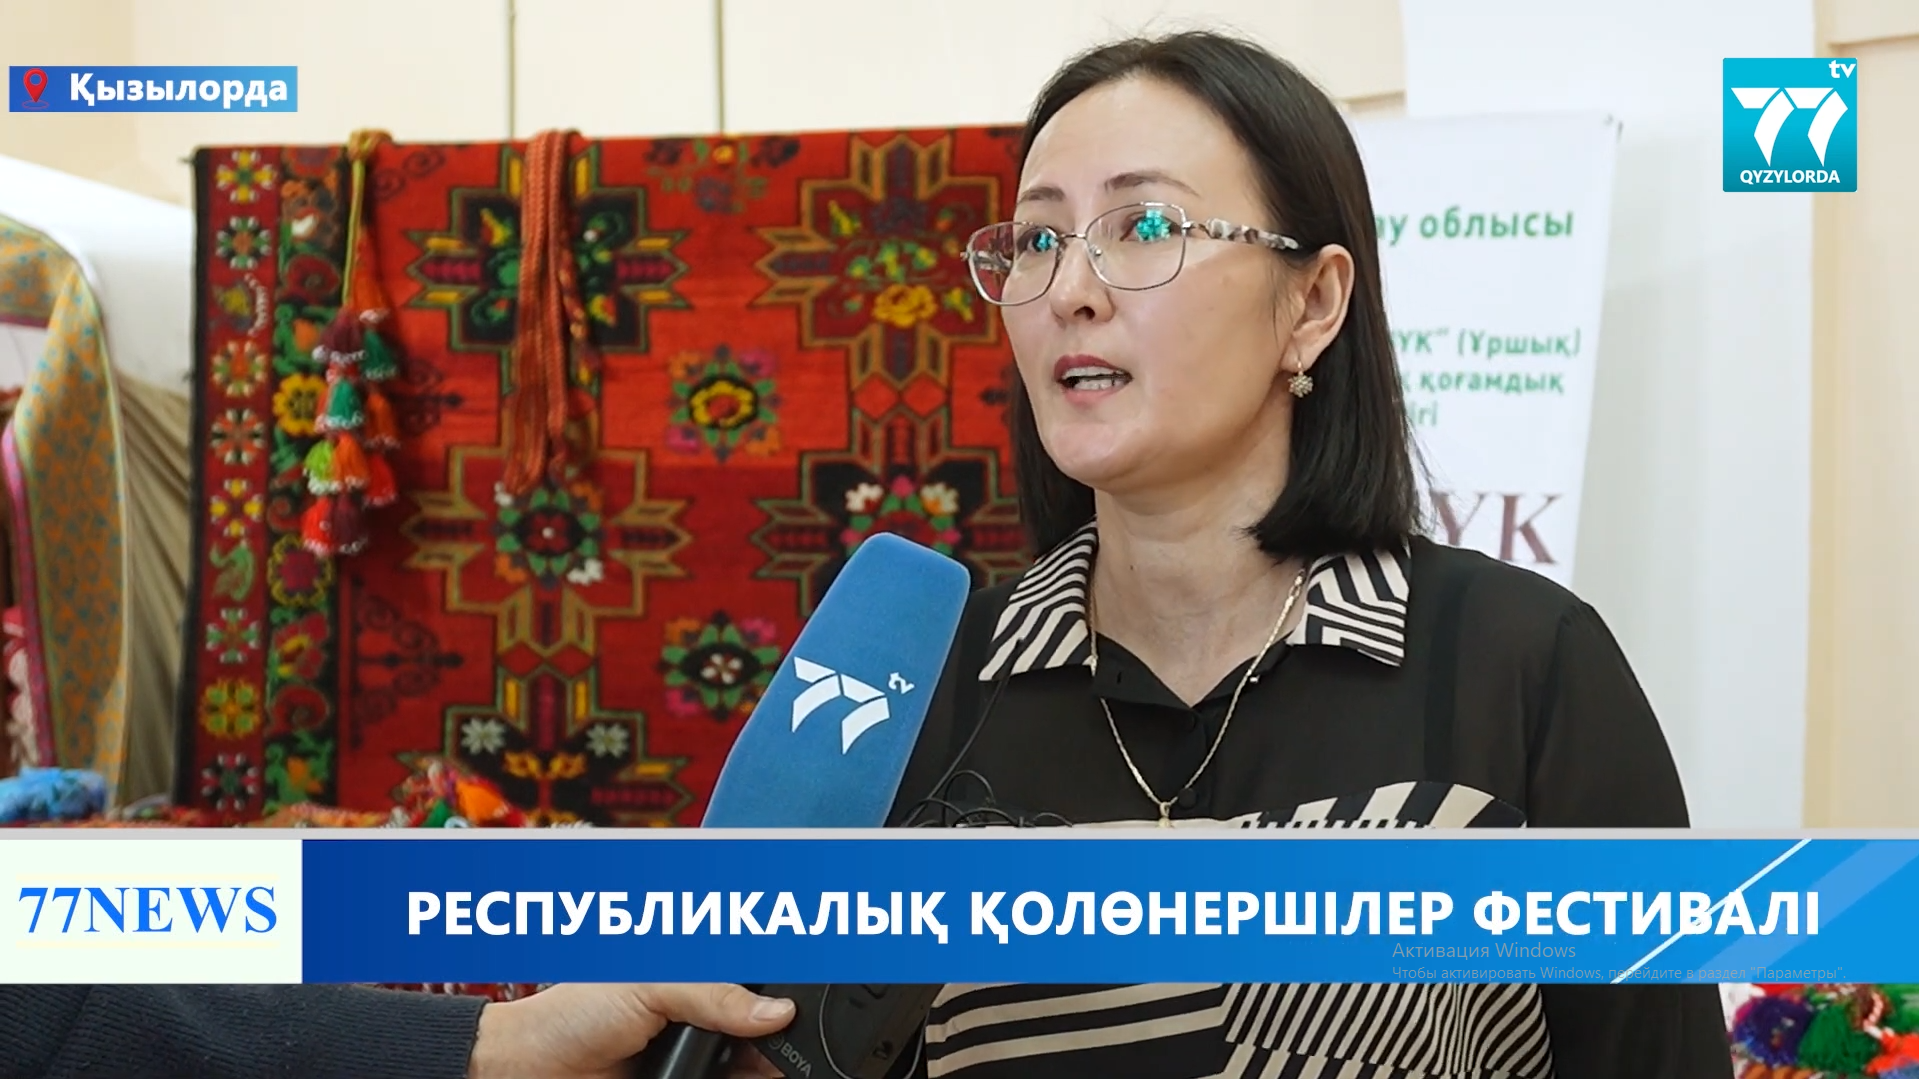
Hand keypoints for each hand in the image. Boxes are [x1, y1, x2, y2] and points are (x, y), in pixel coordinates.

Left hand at [467, 983, 795, 1078]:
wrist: (526, 1073)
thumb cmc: (570, 1015)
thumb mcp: (649, 986)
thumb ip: (713, 994)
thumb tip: (775, 1011)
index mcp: (693, 976)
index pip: (755, 975)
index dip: (784, 984)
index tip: (812, 994)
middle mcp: (698, 1016)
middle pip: (765, 1023)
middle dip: (786, 1029)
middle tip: (803, 1034)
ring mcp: (695, 1060)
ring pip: (755, 1064)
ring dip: (772, 1063)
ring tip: (789, 1063)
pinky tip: (767, 1076)